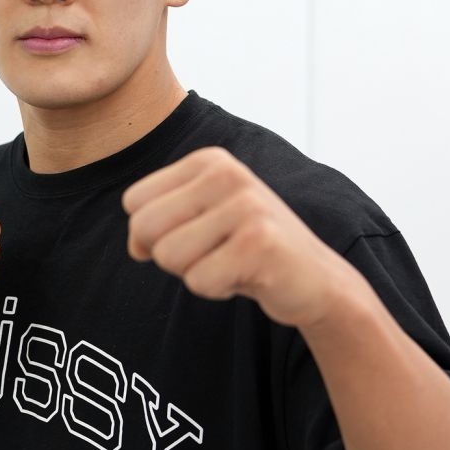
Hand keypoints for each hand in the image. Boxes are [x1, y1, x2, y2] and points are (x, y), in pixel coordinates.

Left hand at [122, 146, 359, 329]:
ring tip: (232, 261)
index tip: (199, 234)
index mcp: (208, 161)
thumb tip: (136, 246)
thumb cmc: (247, 249)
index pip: (134, 201)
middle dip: (171, 255)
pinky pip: (198, 281)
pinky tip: (249, 276)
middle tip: (215, 253)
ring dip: (196, 272)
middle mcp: (227, 173)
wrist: (315, 279)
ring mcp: (246, 206)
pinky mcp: (259, 243)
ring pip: (167, 256)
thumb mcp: (198, 223)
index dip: (155, 232)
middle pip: (144, 227)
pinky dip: (218, 289)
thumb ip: (156, 225)